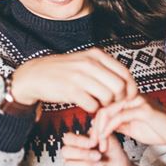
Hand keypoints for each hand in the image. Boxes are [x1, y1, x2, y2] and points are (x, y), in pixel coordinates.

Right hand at [11, 48, 137, 111]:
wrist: (35, 75)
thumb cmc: (65, 71)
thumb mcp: (86, 61)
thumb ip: (105, 69)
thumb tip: (127, 84)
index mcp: (96, 55)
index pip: (124, 73)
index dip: (130, 88)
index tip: (128, 97)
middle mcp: (89, 64)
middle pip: (119, 87)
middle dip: (119, 99)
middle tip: (112, 103)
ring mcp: (80, 77)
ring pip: (108, 97)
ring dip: (106, 105)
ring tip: (98, 104)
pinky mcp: (71, 91)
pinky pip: (92, 105)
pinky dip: (93, 110)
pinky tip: (87, 106)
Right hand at [62, 132, 159, 165]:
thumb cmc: (116, 156)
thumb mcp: (110, 140)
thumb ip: (100, 131)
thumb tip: (92, 122)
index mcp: (79, 144)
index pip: (67, 139)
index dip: (78, 140)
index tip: (93, 143)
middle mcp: (74, 156)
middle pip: (65, 152)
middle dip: (83, 154)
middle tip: (98, 156)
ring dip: (87, 165)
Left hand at [91, 95, 165, 151]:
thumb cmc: (158, 130)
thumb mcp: (132, 128)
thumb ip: (118, 124)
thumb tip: (99, 127)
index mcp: (128, 98)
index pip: (103, 104)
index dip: (95, 122)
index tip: (92, 139)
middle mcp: (131, 96)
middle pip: (102, 106)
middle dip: (95, 126)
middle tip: (92, 143)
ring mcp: (137, 101)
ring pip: (108, 110)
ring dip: (100, 129)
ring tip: (98, 143)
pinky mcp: (143, 109)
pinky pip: (119, 116)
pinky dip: (109, 128)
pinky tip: (105, 138)